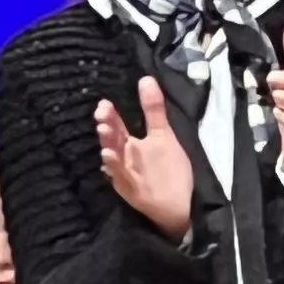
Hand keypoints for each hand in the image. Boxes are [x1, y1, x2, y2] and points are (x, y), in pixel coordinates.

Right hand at [93, 76, 195, 240]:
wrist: (181, 205)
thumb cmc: (170, 171)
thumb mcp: (163, 136)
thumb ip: (153, 109)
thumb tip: (146, 78)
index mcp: (130, 146)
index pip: (117, 128)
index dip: (110, 116)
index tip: (104, 103)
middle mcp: (125, 159)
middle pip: (113, 141)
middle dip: (107, 127)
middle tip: (102, 113)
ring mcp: (127, 175)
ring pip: (114, 158)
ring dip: (108, 145)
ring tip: (104, 130)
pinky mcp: (133, 190)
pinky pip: (121, 177)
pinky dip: (115, 167)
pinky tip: (110, 156)